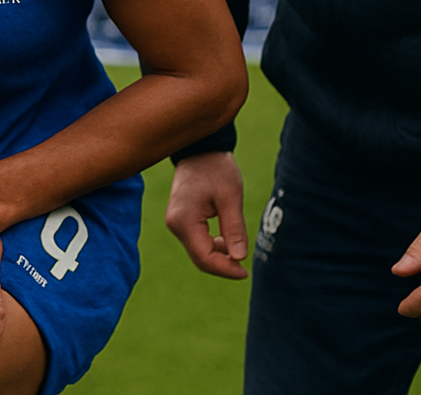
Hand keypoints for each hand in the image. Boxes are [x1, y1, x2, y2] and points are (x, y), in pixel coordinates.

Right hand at [164, 151, 248, 278]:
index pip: (204, 258)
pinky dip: (211, 246)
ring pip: (197, 251)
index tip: (245, 271)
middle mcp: (175, 224)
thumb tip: (240, 258)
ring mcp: (175, 222)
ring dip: (218, 256)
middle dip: (222, 266)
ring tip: (238, 250)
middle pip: (199, 258)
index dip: (225, 269)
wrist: (200, 149)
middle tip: (245, 267)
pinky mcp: (179, 219)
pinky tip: (226, 241)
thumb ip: (234, 229)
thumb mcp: (231, 198)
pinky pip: (195, 241)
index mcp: (185, 220)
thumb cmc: (216, 169)